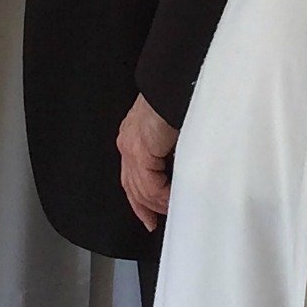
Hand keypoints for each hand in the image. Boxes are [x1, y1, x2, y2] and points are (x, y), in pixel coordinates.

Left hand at [116, 94, 177, 230]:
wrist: (174, 83)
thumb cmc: (178, 99)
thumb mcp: (171, 131)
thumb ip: (170, 151)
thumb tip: (179, 171)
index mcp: (133, 137)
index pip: (131, 176)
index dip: (139, 198)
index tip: (148, 213)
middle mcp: (127, 143)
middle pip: (131, 186)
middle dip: (143, 208)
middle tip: (153, 223)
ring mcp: (131, 148)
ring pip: (139, 189)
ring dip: (156, 204)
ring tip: (171, 211)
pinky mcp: (141, 151)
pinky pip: (149, 185)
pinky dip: (162, 196)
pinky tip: (172, 200)